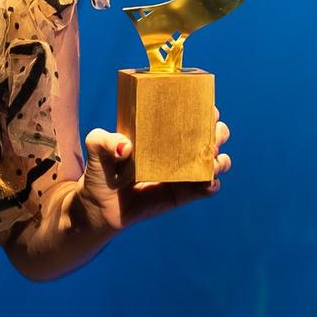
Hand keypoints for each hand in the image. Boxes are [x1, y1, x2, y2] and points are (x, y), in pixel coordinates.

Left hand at [76, 117, 230, 233]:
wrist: (98, 207)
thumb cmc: (99, 173)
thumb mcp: (96, 150)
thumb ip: (101, 141)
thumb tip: (125, 147)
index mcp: (159, 134)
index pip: (187, 117)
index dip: (203, 111)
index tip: (208, 108)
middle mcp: (175, 152)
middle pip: (208, 138)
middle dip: (218, 132)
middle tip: (213, 134)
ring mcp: (181, 174)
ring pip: (213, 163)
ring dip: (220, 159)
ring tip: (213, 160)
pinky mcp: (181, 195)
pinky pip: (204, 189)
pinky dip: (212, 184)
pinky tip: (209, 181)